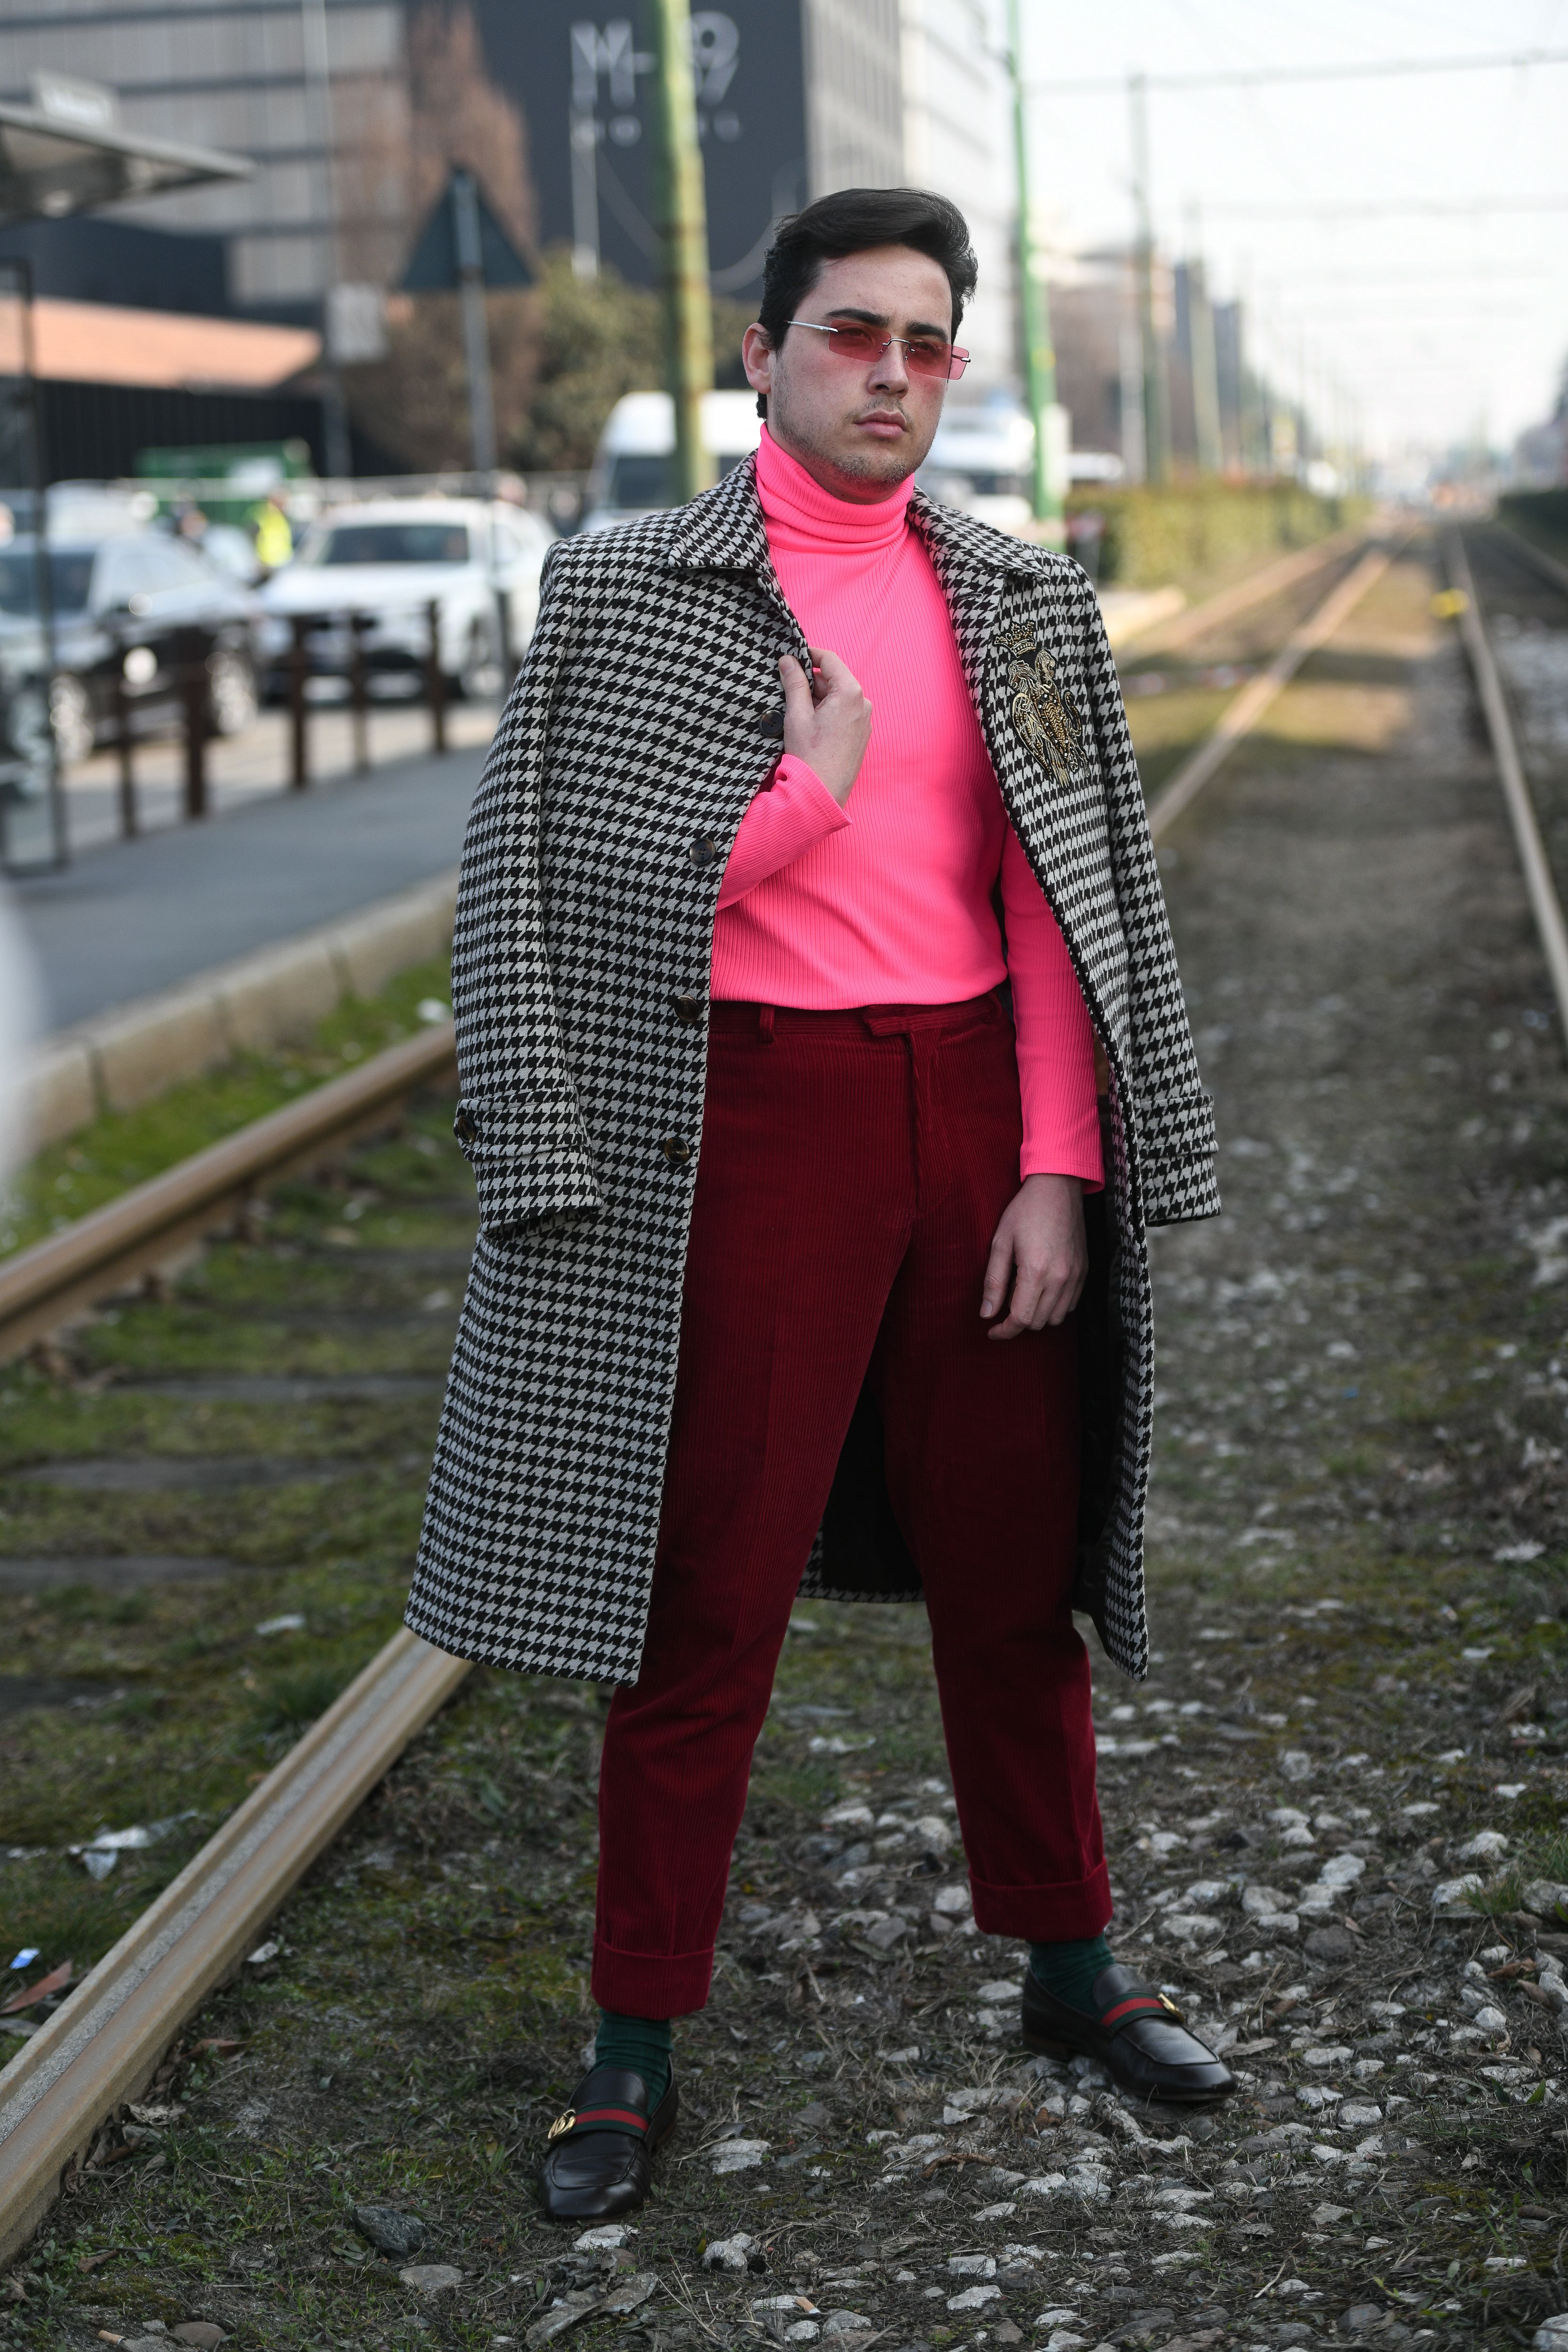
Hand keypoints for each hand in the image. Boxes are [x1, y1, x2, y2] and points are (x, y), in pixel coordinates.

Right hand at [779, 647, 871, 806]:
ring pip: (838, 697)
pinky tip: (810, 725)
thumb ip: (794, 683)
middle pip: (834, 679)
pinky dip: (827, 711)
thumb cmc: (809, 755)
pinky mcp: (860, 735)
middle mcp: (862, 704)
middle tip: (788, 687)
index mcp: (849, 693)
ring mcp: (864, 720)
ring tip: (797, 711)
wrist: (821, 792)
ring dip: (818, 697)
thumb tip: (788, 661)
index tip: (793, 656)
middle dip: (812, 680)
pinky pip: (843, 713)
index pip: (830, 659)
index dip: (810, 654)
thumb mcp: (797, 714)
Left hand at [981, 1174, 1087, 1338]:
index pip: (1021, 1319)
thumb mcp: (1000, 1242)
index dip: (1004, 1331)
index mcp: (1035, 1271)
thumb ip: (993, 1282)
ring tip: (1022, 1295)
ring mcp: (1076, 1276)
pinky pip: (1070, 1305)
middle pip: (1038, 1322)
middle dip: (1017, 1322)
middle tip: (1003, 1305)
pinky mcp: (1084, 1271)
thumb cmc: (1025, 1211)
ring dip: (1036, 1315)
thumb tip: (987, 1314)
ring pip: (1055, 1318)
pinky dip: (1054, 1306)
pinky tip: (1041, 1290)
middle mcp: (1060, 1278)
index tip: (992, 1330)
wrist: (1058, 1187)